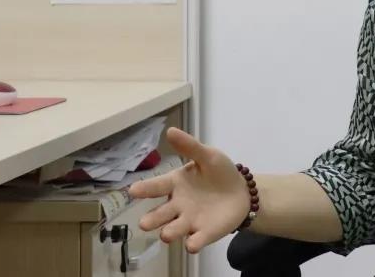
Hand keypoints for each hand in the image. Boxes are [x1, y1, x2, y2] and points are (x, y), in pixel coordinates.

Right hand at [127, 127, 249, 252]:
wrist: (242, 191)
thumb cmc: (219, 172)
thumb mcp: (207, 156)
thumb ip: (190, 146)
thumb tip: (170, 130)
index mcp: (175, 184)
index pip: (156, 186)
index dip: (144, 189)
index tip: (133, 190)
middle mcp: (177, 205)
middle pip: (160, 214)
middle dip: (151, 219)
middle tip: (145, 223)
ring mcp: (189, 221)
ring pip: (174, 230)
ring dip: (169, 232)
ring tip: (166, 234)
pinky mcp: (204, 233)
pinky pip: (196, 240)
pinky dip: (193, 243)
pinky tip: (192, 244)